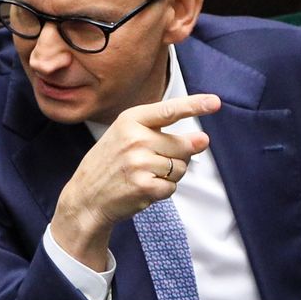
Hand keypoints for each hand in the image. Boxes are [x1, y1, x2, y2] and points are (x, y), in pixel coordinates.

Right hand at [50, 93, 219, 269]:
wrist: (85, 197)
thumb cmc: (109, 165)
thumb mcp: (126, 137)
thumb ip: (163, 134)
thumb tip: (203, 140)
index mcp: (130, 120)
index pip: (169, 110)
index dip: (195, 105)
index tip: (215, 102)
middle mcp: (135, 138)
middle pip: (183, 145)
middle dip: (178, 157)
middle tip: (153, 163)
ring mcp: (139, 163)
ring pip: (180, 168)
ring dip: (170, 176)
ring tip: (144, 176)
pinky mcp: (144, 186)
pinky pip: (172, 187)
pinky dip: (163, 191)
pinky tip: (143, 189)